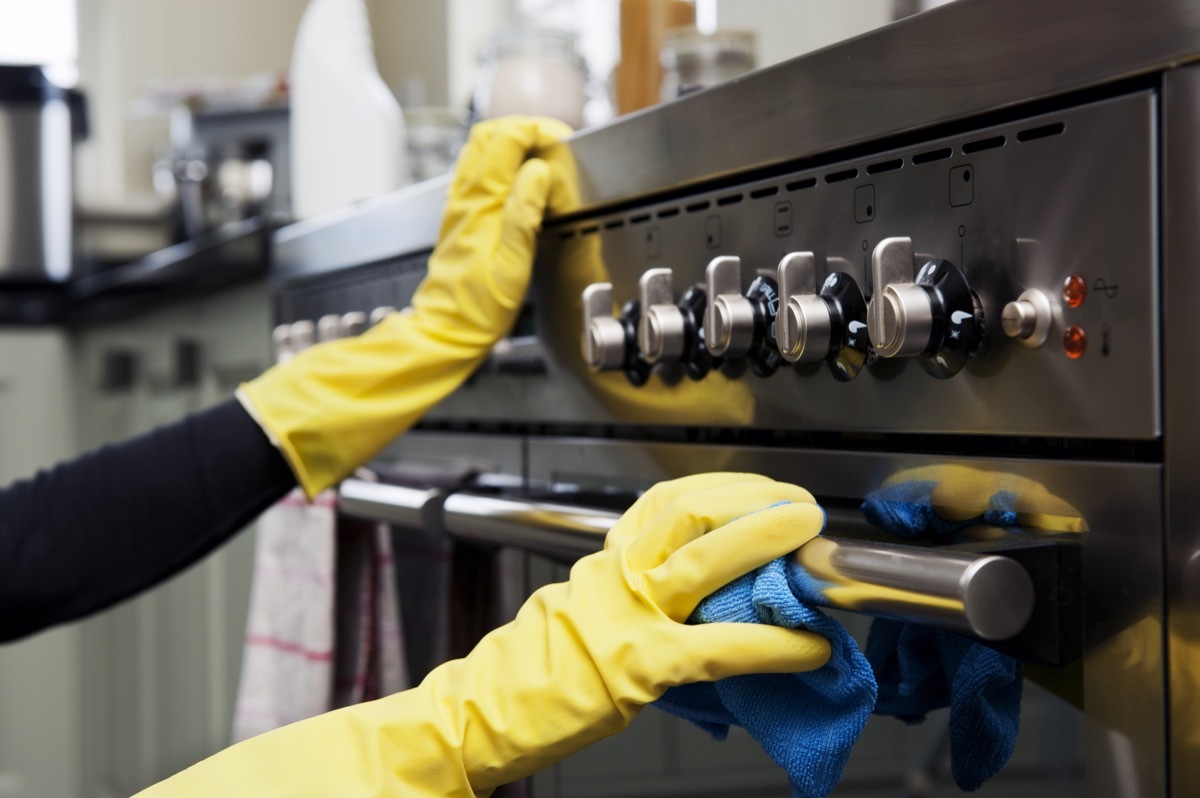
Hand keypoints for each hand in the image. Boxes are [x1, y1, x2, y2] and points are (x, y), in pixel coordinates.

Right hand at [137, 473, 829, 796]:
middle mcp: (612, 574)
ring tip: (811, 545)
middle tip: (801, 506)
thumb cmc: (533, 671)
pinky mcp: (635, 666)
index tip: (765, 487)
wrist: (476, 715)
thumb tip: (714, 597)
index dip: (724, 487)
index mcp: (603, 560)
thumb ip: (638, 594)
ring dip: (764, 546)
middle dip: (753, 500)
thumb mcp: (584, 612)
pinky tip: (808, 645)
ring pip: (702, 562)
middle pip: (688, 512)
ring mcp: (622, 616)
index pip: (667, 501)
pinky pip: (714, 646)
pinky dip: (769, 643)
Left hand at [239, 116, 571, 496]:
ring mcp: (461, 206)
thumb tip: (538, 172)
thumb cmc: (478, 308)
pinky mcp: (462, 218)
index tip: (561, 141)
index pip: (504, 139)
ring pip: (482, 150)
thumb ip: (524, 214)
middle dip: (525, 129)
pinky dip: (504, 163)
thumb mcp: (512, 265)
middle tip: (555, 143)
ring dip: (514, 143)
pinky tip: (521, 181)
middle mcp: (466, 199)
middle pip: (489, 135)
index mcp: (480, 204)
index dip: (536, 130)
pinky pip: (480, 173)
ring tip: (544, 158)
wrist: (447, 330)